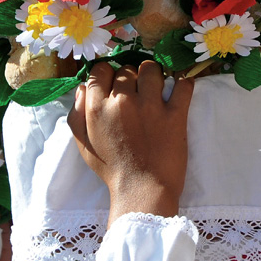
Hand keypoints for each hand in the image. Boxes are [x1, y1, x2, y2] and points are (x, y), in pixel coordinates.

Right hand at [68, 61, 192, 224]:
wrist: (142, 191)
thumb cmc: (112, 169)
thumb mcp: (83, 144)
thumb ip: (76, 113)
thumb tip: (81, 87)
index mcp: (97, 107)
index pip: (100, 70)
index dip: (107, 74)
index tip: (114, 83)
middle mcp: (123, 101)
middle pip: (126, 69)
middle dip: (130, 77)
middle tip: (135, 91)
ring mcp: (151, 106)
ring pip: (151, 70)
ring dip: (153, 75)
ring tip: (156, 86)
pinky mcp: (175, 115)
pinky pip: (183, 85)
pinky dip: (184, 82)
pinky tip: (180, 87)